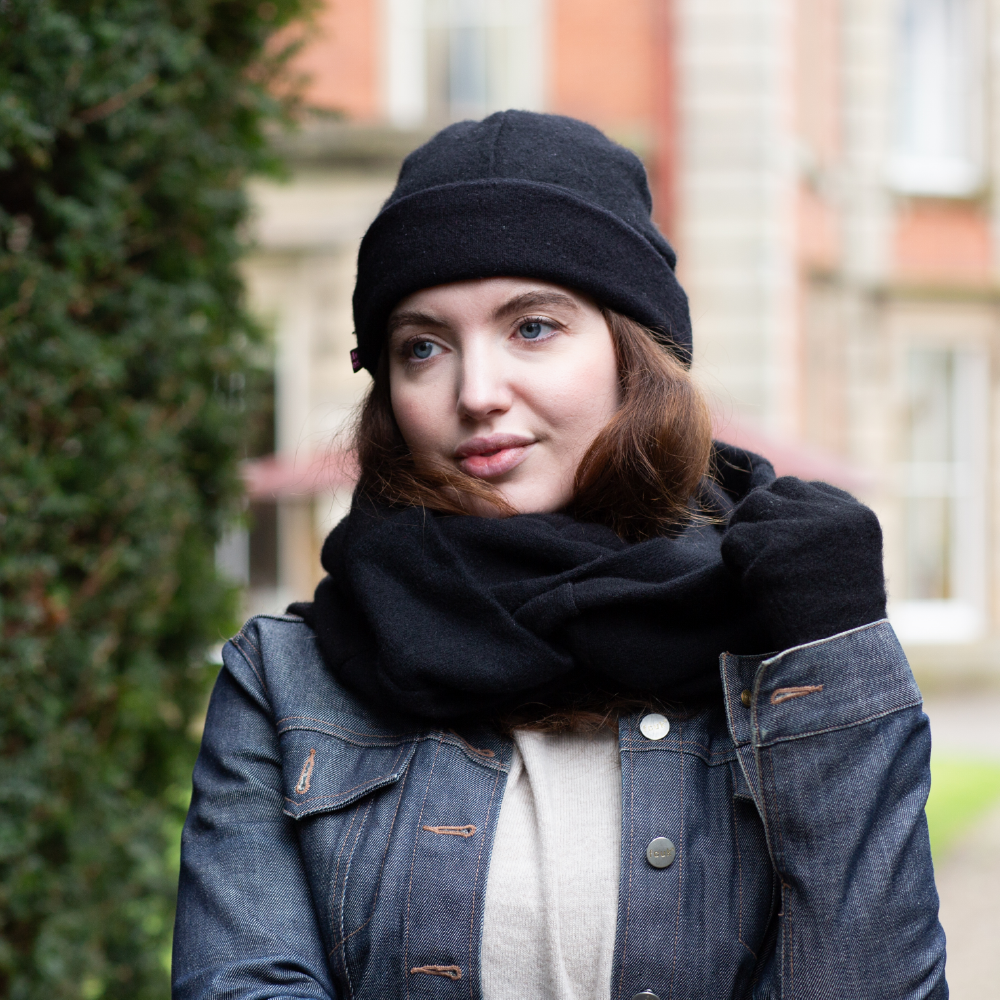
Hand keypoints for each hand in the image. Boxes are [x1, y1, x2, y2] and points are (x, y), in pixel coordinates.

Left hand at [720, 477, 886, 650]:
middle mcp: (833, 514)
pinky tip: (756, 585)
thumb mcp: (841, 556)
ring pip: (749, 511)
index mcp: (856, 514)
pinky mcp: (773, 550)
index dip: (781, 516)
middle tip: (762, 556)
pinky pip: (733, 540)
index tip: (784, 547)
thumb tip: (761, 482)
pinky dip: (736, 563)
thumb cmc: (834, 613)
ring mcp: (802, 530)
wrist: (835, 652)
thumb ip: (814, 520)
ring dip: (746, 540)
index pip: (799, 488)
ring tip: (762, 572)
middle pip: (772, 492)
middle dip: (759, 520)